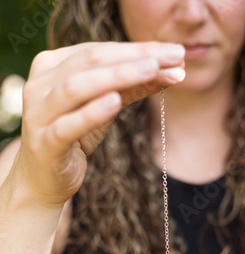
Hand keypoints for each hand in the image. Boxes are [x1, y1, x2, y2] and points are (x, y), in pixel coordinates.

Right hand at [14, 41, 184, 206]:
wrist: (43, 181)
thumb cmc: (74, 138)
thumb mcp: (103, 109)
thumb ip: (129, 88)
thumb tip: (169, 71)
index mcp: (51, 67)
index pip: (98, 50)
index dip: (138, 49)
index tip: (174, 53)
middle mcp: (40, 86)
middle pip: (90, 61)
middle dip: (134, 57)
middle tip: (172, 57)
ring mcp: (38, 115)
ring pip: (76, 87)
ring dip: (117, 76)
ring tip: (151, 71)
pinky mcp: (45, 145)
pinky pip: (68, 126)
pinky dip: (92, 112)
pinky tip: (115, 102)